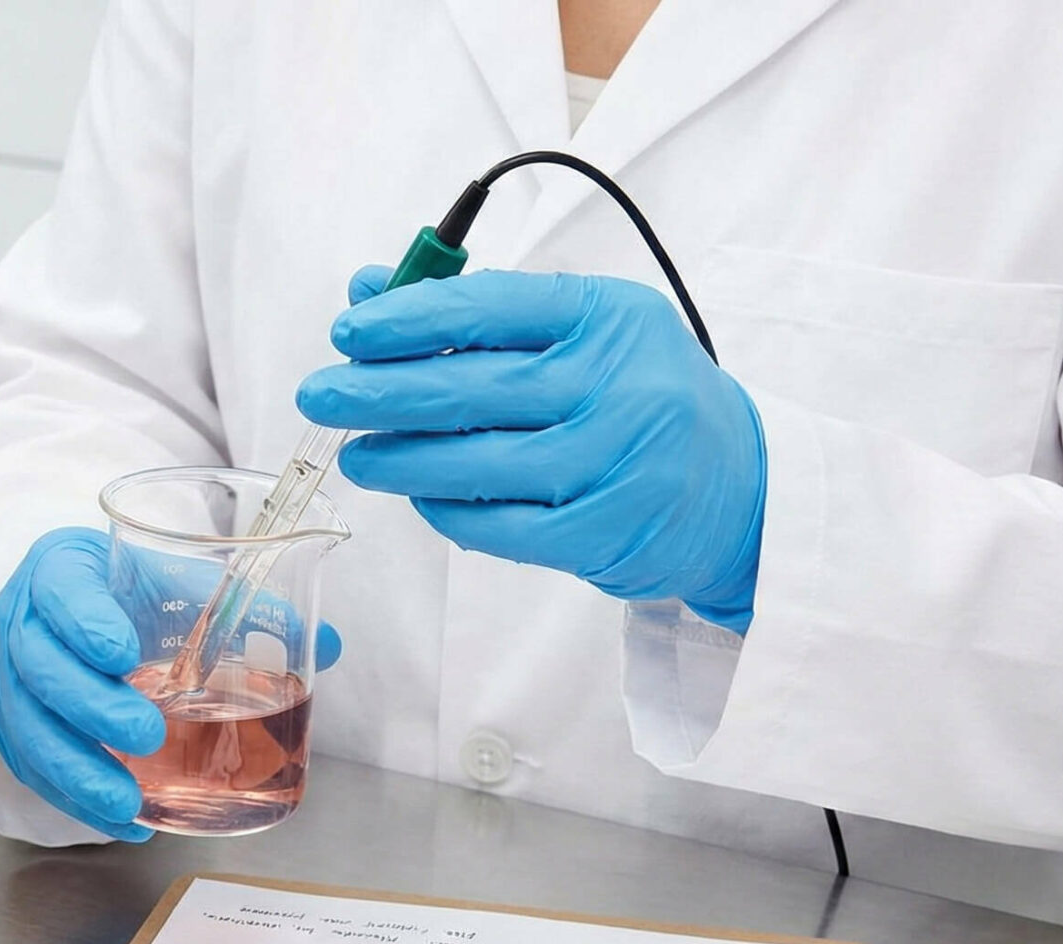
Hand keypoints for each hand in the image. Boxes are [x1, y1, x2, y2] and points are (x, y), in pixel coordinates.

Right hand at [0, 528, 344, 840]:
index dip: (86, 622)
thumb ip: (246, 607)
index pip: (60, 590)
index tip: (125, 654)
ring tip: (128, 802)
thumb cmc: (131, 588)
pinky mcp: (14, 725)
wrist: (75, 603)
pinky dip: (73, 798)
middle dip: (91, 707)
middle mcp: (21, 620)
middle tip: (148, 732)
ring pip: (27, 727)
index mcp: (59, 568)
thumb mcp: (180, 578)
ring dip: (77, 770)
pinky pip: (31, 767)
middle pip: (39, 666)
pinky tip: (119, 820)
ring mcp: (9, 677)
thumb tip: (326, 645)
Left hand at [295, 268, 766, 631]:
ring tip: (358, 453)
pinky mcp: (602, 532)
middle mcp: (618, 385)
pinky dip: (447, 509)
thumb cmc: (642, 398)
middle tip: (320, 393)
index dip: (409, 317)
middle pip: (471, 386)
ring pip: (477, 461)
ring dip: (401, 458)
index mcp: (610, 317)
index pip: (490, 306)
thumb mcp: (583, 333)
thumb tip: (366, 291)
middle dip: (380, 390)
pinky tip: (418, 494)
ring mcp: (613, 463)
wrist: (743, 490)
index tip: (348, 329)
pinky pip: (498, 524)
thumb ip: (479, 313)